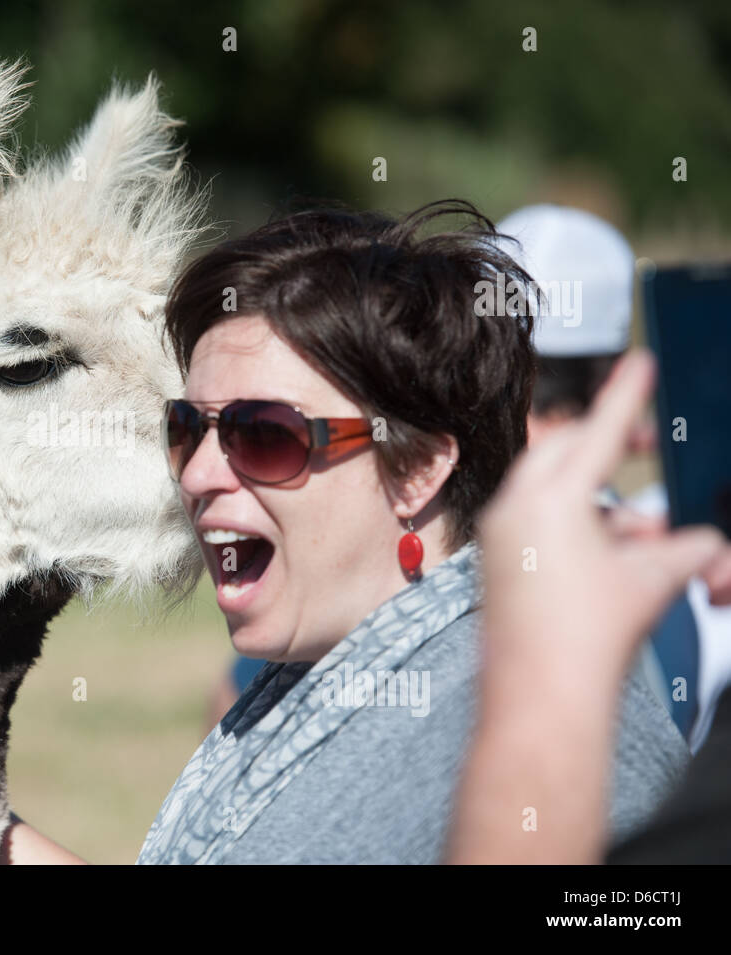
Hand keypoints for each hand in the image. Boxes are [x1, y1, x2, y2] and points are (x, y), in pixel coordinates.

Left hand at [478, 350, 727, 688]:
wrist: (538, 699)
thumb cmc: (589, 640)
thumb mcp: (654, 581)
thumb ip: (687, 549)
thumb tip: (698, 546)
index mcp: (550, 499)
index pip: (598, 432)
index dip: (626, 396)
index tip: (640, 362)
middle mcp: (514, 508)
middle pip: (563, 450)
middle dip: (606, 446)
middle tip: (643, 444)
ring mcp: (499, 535)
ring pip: (552, 490)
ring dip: (601, 501)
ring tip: (647, 535)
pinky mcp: (496, 561)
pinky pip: (536, 521)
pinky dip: (577, 528)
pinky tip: (612, 559)